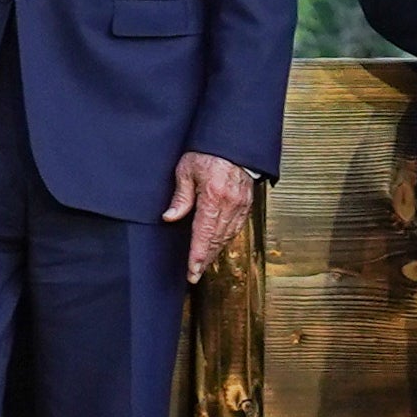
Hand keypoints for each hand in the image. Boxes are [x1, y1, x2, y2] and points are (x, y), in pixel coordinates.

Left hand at [167, 151, 255, 283]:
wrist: (233, 142)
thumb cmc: (208, 152)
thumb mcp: (187, 169)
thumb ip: (180, 196)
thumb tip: (170, 217)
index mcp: (213, 196)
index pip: (203, 234)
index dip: (197, 256)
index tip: (192, 272)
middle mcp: (230, 204)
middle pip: (216, 240)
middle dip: (204, 260)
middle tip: (194, 275)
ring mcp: (241, 205)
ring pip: (227, 236)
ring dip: (215, 252)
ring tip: (203, 263)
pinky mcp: (247, 203)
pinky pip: (236, 227)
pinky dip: (226, 239)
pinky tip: (218, 245)